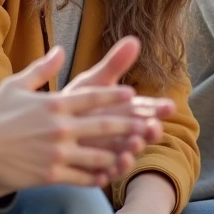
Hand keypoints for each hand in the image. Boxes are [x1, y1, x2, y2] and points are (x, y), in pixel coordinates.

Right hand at [0, 46, 148, 192]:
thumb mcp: (15, 85)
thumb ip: (42, 69)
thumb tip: (60, 50)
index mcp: (53, 105)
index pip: (91, 98)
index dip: (113, 95)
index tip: (130, 94)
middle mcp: (59, 129)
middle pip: (103, 126)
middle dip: (128, 125)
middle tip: (148, 124)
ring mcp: (56, 154)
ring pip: (97, 155)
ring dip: (117, 153)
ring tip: (133, 152)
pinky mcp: (50, 175)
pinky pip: (82, 177)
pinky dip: (98, 176)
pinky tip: (108, 174)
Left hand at [63, 37, 175, 177]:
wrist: (44, 126)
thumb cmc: (74, 102)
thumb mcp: (94, 82)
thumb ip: (114, 65)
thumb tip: (134, 39)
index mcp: (124, 111)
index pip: (147, 109)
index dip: (158, 109)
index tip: (168, 107)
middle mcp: (122, 132)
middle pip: (142, 133)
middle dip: (150, 133)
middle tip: (153, 130)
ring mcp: (110, 151)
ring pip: (127, 154)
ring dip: (132, 153)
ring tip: (130, 147)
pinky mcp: (95, 168)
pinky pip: (106, 173)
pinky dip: (110, 172)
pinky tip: (110, 168)